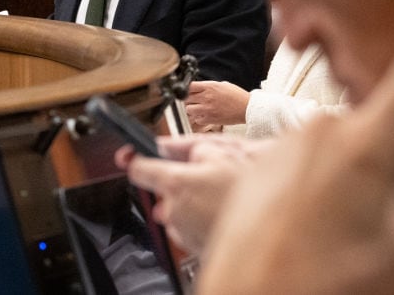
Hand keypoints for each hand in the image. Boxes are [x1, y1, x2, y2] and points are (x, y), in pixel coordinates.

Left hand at [120, 134, 265, 253]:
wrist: (265, 229)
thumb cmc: (246, 194)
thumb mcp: (224, 155)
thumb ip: (195, 149)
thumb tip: (184, 151)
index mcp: (177, 183)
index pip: (140, 169)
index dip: (135, 159)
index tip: (128, 157)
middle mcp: (173, 209)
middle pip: (165, 190)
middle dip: (181, 183)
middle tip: (208, 177)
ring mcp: (182, 230)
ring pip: (177, 209)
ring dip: (192, 202)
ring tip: (219, 197)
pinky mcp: (192, 245)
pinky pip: (189, 226)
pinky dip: (199, 219)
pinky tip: (219, 212)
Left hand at [185, 81, 250, 130]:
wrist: (247, 108)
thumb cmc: (237, 96)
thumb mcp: (223, 85)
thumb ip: (209, 87)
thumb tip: (198, 89)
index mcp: (210, 86)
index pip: (189, 86)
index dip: (187, 89)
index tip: (188, 91)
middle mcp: (206, 97)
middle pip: (186, 98)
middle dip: (188, 100)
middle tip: (193, 101)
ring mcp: (207, 109)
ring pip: (188, 109)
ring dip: (191, 109)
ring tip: (198, 109)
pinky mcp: (209, 119)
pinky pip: (196, 119)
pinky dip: (199, 118)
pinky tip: (205, 115)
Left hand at [196, 0, 393, 293]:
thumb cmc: (332, 281)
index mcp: (369, 142)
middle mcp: (323, 130)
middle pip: (376, 133)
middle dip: (383, 166)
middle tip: (373, 219)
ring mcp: (283, 146)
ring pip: (336, 157)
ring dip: (343, 188)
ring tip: (331, 239)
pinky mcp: (252, 165)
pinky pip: (298, 171)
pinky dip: (308, 200)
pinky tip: (302, 237)